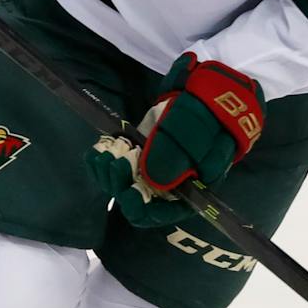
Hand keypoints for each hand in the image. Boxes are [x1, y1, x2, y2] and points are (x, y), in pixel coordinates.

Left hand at [86, 54, 266, 226]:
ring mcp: (149, 170)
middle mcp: (166, 188)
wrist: (206, 94)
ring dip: (107, 173)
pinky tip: (98, 151)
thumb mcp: (196, 135)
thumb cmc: (209, 118)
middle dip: (119, 185)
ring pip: (120, 184)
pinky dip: (102, 161)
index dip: (140, 207)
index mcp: (187, 193)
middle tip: (116, 162)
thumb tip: (149, 179)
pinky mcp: (137, 154)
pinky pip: (114, 166)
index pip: (159, 214)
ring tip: (106, 154)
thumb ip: (175, 156)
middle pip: (134, 201)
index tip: (129, 191)